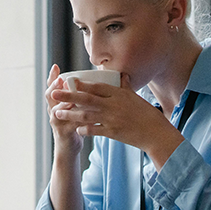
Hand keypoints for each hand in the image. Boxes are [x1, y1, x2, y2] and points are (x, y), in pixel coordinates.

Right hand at [45, 64, 83, 154]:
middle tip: (61, 80)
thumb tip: (91, 81)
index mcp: (56, 103)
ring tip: (70, 97)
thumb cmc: (74, 125)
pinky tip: (85, 115)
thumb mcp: (74, 109)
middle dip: (55, 87)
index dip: (52, 77)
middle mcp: (53, 110)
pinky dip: (78, 119)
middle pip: (50, 96)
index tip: (55, 67)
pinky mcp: (64, 132)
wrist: (69, 147)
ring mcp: (57, 121)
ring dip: (64, 103)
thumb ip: (78, 97)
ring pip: (57, 110)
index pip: (51, 87)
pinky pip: (70, 124)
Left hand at [51, 74, 184, 167]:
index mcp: (119, 94)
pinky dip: (84, 129)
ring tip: (56, 113)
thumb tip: (122, 75)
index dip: (82, 84)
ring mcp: (112, 120)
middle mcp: (113, 106)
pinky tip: (75, 129)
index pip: (97, 87)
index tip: (69, 81)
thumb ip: (126, 87)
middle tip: (54, 93)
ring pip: (86, 115)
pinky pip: (94, 130)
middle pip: (87, 99)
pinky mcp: (112, 133)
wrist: (156, 134)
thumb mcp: (136, 98)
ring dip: (70, 114)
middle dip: (68, 96)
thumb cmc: (148, 115)